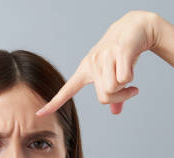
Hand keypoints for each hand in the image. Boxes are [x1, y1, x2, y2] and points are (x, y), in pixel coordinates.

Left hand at [36, 10, 159, 115]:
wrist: (135, 27)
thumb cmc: (121, 53)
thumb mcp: (113, 73)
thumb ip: (114, 95)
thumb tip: (115, 112)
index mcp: (86, 69)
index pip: (67, 90)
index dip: (54, 103)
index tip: (39, 114)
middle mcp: (92, 63)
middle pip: (104, 96)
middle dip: (120, 97)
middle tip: (131, 90)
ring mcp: (104, 56)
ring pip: (113, 88)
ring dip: (126, 88)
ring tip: (129, 73)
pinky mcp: (119, 51)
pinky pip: (124, 78)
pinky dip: (131, 77)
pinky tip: (132, 65)